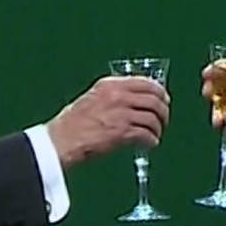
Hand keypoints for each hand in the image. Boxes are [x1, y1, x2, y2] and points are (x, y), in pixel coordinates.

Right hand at [47, 75, 169, 169]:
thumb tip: (133, 100)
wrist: (62, 140)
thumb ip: (112, 96)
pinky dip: (152, 140)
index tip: (163, 99)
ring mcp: (121, 113)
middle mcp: (118, 95)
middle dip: (163, 110)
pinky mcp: (123, 132)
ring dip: (158, 127)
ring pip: (153, 117)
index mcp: (110, 85)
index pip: (145, 82)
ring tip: (156, 134)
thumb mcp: (92, 98)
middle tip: (163, 118)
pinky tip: (150, 144)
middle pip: (154, 99)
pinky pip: (146, 134)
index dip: (158, 92)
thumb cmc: (71, 124)